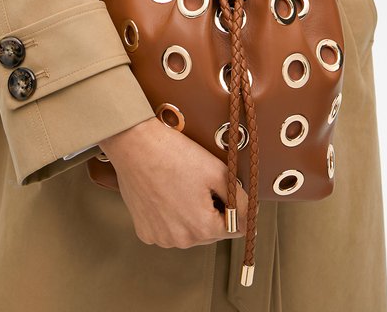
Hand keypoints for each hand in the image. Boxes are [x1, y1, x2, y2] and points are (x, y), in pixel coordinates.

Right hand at [100, 118, 247, 247]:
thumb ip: (241, 200)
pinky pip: (167, 229)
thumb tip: (251, 219)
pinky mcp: (145, 232)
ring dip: (191, 215)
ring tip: (181, 186)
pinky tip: (165, 194)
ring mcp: (161, 238)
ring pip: (189, 232)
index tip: (221, 188)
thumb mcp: (218, 171)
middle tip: (200, 182)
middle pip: (211, 231)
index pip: (235, 229)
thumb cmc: (176, 154)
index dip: (233, 206)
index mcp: (203, 228)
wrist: (135, 144)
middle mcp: (181, 241)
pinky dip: (170, 216)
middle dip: (212, 211)